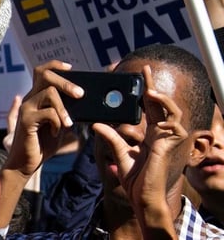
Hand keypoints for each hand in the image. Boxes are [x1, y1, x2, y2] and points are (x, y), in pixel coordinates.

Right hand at [4, 61, 81, 177]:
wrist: (26, 163)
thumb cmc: (43, 144)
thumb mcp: (59, 124)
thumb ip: (65, 111)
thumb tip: (83, 101)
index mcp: (36, 97)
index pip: (42, 72)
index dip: (55, 66)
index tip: (71, 68)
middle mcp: (29, 99)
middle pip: (45, 75)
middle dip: (65, 82)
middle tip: (80, 94)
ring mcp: (26, 108)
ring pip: (49, 93)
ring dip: (64, 108)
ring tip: (69, 123)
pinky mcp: (26, 120)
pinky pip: (48, 113)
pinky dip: (58, 122)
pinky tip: (56, 132)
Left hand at [92, 65, 189, 236]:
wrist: (143, 198)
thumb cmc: (135, 180)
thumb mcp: (119, 154)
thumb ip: (111, 138)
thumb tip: (95, 124)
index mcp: (152, 136)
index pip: (150, 109)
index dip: (146, 93)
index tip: (138, 78)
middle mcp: (161, 135)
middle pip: (161, 105)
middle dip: (154, 86)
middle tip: (144, 70)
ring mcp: (167, 140)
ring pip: (172, 111)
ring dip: (161, 97)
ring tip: (148, 87)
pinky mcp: (168, 145)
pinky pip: (172, 123)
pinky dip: (165, 111)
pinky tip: (153, 103)